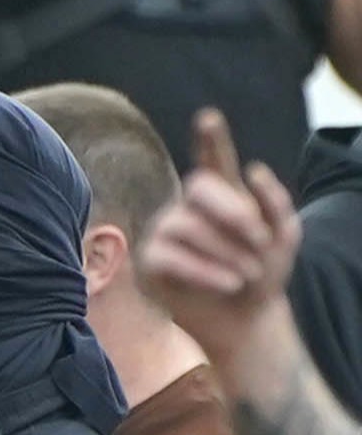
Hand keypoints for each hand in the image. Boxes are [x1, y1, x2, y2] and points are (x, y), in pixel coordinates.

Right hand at [138, 109, 306, 362]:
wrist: (243, 316)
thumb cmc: (262, 272)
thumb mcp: (285, 236)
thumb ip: (277, 202)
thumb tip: (252, 169)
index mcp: (222, 194)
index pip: (213, 160)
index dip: (210, 139)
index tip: (209, 118)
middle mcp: (189, 206)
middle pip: (199, 186)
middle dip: (234, 212)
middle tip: (260, 241)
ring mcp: (166, 231)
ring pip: (188, 226)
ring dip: (226, 251)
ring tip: (247, 273)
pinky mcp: (150, 260)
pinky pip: (171, 257)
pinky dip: (206, 271)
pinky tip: (228, 282)